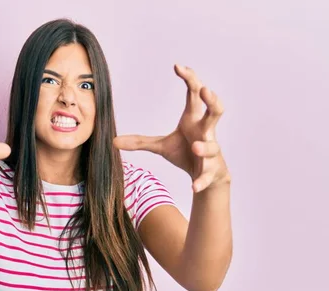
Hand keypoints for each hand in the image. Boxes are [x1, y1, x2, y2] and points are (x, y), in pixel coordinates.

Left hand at [114, 64, 229, 192]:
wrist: (206, 177)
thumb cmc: (187, 152)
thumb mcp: (161, 146)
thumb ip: (140, 141)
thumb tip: (113, 141)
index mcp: (194, 120)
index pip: (195, 94)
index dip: (190, 79)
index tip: (178, 66)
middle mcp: (205, 132)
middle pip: (215, 111)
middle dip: (212, 101)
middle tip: (205, 90)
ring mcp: (212, 151)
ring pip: (213, 145)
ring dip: (205, 146)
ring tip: (196, 146)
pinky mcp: (212, 171)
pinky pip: (208, 174)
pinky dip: (201, 180)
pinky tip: (193, 186)